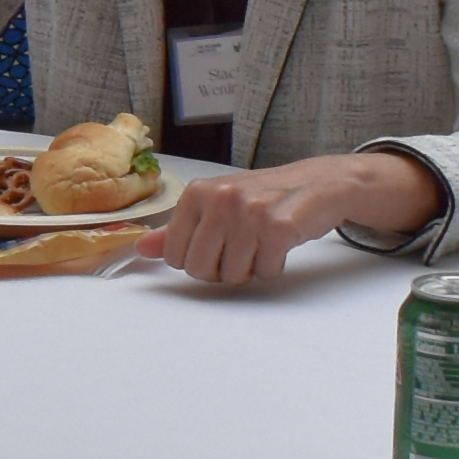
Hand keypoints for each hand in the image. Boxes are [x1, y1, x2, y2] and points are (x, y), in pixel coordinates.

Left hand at [158, 147, 431, 288]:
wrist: (318, 182)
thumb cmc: (262, 197)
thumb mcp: (214, 206)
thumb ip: (176, 230)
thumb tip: (141, 250)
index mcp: (197, 193)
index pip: (174, 256)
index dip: (197, 261)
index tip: (216, 246)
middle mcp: (221, 198)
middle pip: (200, 269)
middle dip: (221, 269)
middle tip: (242, 247)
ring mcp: (250, 211)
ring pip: (232, 275)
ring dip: (250, 268)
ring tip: (261, 243)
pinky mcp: (279, 226)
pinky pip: (265, 272)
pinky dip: (273, 267)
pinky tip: (280, 245)